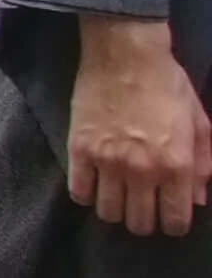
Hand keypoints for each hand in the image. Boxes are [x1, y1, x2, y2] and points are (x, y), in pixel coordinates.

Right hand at [70, 16, 211, 235]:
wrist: (124, 53)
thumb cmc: (167, 84)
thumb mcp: (199, 122)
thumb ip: (203, 164)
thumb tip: (198, 198)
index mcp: (176, 165)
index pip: (175, 221)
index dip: (174, 223)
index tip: (168, 214)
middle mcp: (142, 171)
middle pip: (139, 224)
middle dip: (145, 220)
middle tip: (142, 204)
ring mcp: (107, 162)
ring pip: (108, 213)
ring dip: (115, 209)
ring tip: (117, 195)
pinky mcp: (79, 149)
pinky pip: (78, 192)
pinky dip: (86, 194)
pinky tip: (93, 183)